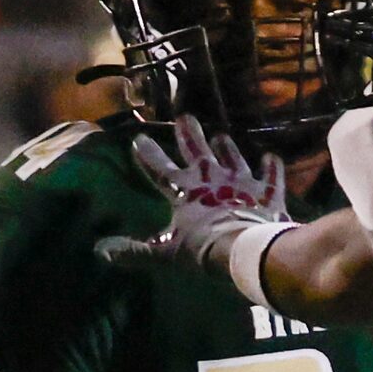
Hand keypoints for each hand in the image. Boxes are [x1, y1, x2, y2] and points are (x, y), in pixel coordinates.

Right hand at [100, 116, 287, 273]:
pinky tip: (271, 158)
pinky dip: (271, 168)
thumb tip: (101, 251)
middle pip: (197, 150)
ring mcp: (241, 182)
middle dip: (189, 134)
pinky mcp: (266, 192)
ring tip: (221, 136)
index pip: (159, 168)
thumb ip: (134, 251)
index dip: (148, 154)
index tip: (138, 139)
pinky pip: (270, 176)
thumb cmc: (202, 250)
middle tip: (185, 117)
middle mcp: (211, 178)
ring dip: (227, 148)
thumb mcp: (164, 254)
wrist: (245, 249)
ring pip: (232, 157)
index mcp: (184, 191)